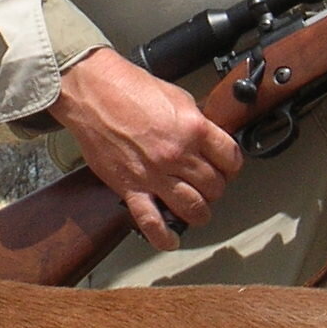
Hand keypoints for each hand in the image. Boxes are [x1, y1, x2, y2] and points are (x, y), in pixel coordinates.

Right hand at [48, 47, 243, 249]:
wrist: (93, 92)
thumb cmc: (129, 88)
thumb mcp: (176, 96)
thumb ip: (195, 121)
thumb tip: (207, 139)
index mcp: (193, 129)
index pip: (232, 158)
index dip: (232, 164)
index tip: (228, 166)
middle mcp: (177, 155)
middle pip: (215, 186)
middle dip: (216, 188)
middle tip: (210, 185)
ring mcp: (154, 174)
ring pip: (193, 208)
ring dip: (200, 212)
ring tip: (196, 208)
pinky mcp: (130, 187)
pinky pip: (152, 222)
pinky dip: (164, 237)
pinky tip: (171, 239)